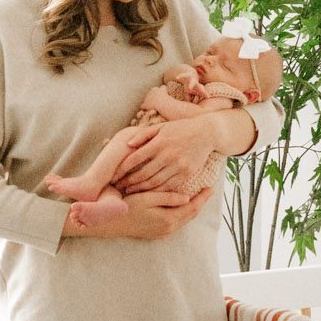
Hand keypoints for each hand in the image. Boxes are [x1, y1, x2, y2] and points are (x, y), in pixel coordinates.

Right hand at [62, 186, 213, 239]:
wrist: (111, 223)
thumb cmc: (128, 207)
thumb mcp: (148, 198)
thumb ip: (169, 198)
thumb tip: (187, 198)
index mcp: (169, 219)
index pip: (192, 208)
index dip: (202, 198)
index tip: (210, 187)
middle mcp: (168, 229)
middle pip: (190, 215)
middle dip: (200, 202)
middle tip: (207, 190)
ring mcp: (162, 233)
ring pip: (183, 219)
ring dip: (191, 208)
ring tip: (197, 195)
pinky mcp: (156, 233)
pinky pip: (175, 222)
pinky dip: (182, 213)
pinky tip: (181, 204)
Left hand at [107, 113, 222, 195]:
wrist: (206, 133)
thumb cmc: (180, 129)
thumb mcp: (161, 127)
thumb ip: (143, 134)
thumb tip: (128, 145)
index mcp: (159, 142)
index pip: (135, 158)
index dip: (122, 169)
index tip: (114, 176)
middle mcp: (168, 155)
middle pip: (143, 173)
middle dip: (129, 182)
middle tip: (119, 187)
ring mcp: (178, 165)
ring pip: (155, 182)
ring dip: (141, 189)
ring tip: (130, 192)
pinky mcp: (186, 173)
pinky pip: (168, 186)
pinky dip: (156, 191)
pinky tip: (148, 193)